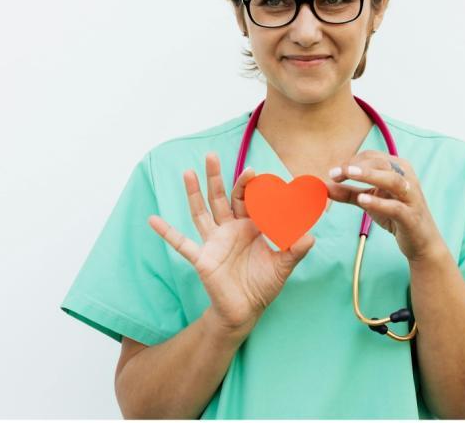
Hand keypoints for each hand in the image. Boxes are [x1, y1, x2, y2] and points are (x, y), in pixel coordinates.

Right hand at [148, 152, 315, 334]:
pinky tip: (153, 220)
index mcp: (251, 226)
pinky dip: (167, 232)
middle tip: (212, 155)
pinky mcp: (202, 258)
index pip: (249, 199)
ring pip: (202, 212)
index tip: (252, 171)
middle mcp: (231, 229)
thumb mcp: (284, 266)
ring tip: (187, 172)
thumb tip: (311, 236)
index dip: (250, 186)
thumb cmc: (264, 284)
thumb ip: (296, 249)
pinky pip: (182, 244)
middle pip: (222, 197)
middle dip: (217, 177)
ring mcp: (214, 242)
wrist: (246, 310)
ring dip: (194, 193)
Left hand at [324, 151, 444, 261]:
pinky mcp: (411, 216)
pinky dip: (379, 202)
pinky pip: (396, 206)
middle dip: (356, 166)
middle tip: (336, 173)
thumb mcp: (370, 201)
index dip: (351, 162)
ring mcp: (411, 197)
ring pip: (392, 180)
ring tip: (349, 175)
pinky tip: (363, 200)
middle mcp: (407, 178)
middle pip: (381, 164)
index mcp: (398, 169)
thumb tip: (324, 186)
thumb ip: (348, 193)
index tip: (333, 172)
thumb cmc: (396, 216)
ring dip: (369, 175)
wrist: (421, 242)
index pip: (372, 157)